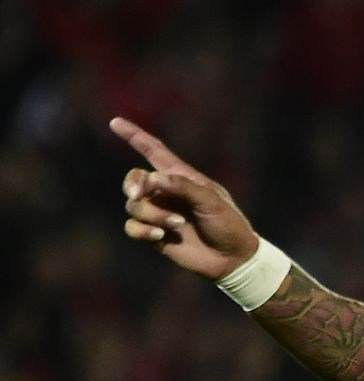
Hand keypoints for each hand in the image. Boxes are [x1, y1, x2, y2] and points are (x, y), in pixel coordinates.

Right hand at [110, 117, 258, 280]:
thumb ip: (182, 186)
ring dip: (151, 213)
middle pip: (134, 178)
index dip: (135, 136)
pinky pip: (132, 226)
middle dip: (132, 183)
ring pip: (133, 205)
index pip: (154, 151)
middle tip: (138, 193)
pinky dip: (142, 229)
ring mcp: (159, 213)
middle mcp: (167, 193)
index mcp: (182, 177)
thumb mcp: (211, 200)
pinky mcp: (154, 233)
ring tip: (176, 224)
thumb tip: (152, 177)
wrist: (231, 258)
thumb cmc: (228, 224)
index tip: (115, 122)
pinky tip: (160, 235)